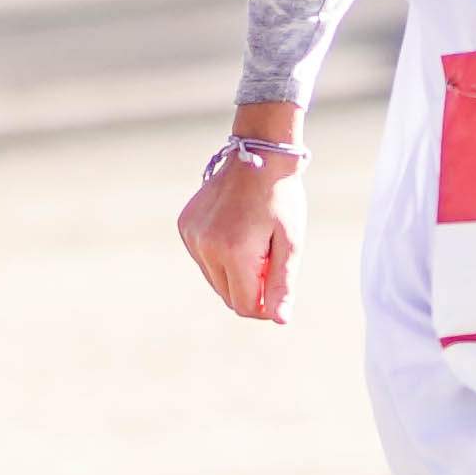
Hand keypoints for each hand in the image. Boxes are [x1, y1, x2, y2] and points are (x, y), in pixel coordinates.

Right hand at [179, 137, 301, 321]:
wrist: (258, 154)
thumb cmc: (281, 199)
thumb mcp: (291, 242)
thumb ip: (282, 284)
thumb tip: (279, 319)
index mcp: (234, 252)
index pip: (244, 306)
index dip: (264, 307)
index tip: (278, 289)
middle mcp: (206, 246)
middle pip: (228, 296)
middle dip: (251, 288)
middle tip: (269, 257)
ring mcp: (191, 235)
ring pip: (214, 280)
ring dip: (235, 273)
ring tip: (253, 241)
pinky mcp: (185, 226)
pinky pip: (203, 259)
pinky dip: (220, 256)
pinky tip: (235, 231)